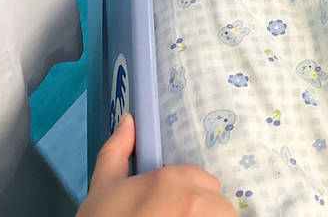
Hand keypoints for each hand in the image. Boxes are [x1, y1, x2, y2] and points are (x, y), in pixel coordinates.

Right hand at [77, 113, 236, 216]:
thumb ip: (116, 153)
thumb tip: (129, 120)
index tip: (171, 211)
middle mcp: (194, 198)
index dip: (188, 199)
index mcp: (173, 178)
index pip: (202, 183)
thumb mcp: (102, 191)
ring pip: (224, 216)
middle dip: (202, 213)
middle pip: (216, 203)